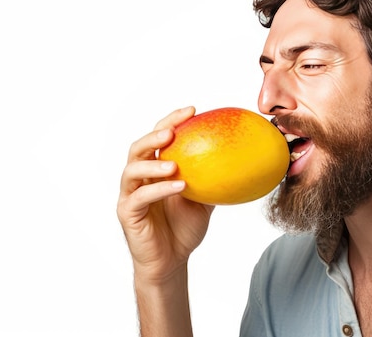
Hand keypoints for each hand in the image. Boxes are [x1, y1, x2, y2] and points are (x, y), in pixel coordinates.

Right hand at [117, 106, 213, 283]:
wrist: (172, 261)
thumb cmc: (185, 229)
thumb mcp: (206, 200)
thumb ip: (214, 178)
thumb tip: (243, 159)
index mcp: (156, 169)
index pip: (159, 138)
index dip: (172, 120)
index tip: (192, 110)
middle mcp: (140, 177)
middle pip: (140, 147)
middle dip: (155, 134)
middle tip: (174, 130)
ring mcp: (131, 194)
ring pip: (132, 169)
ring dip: (153, 162)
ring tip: (174, 162)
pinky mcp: (127, 213)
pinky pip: (140, 197)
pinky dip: (159, 189)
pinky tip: (179, 186)